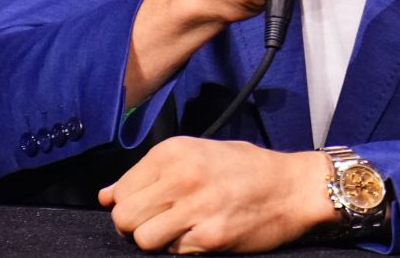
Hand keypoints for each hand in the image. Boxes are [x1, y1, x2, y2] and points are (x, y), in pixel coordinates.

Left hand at [98, 137, 337, 252]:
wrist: (293, 187)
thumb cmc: (247, 169)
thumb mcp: (196, 154)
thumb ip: (150, 173)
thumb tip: (106, 196)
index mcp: (173, 151)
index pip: (120, 190)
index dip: (128, 203)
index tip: (147, 205)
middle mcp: (181, 176)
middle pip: (124, 217)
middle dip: (136, 225)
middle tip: (161, 221)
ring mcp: (195, 208)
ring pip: (142, 239)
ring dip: (157, 240)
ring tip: (180, 229)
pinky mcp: (210, 237)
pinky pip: (174, 252)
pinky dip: (183, 248)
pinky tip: (202, 233)